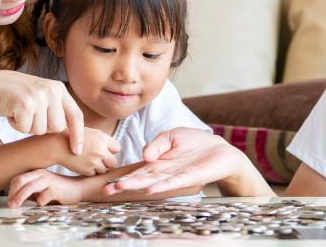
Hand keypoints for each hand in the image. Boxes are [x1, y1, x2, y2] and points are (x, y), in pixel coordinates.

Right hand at [0, 70, 84, 154]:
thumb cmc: (16, 95)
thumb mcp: (41, 95)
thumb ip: (56, 108)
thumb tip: (70, 132)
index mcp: (58, 88)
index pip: (75, 115)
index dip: (78, 134)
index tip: (77, 150)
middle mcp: (52, 91)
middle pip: (58, 128)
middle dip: (43, 128)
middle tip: (30, 116)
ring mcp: (39, 97)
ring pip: (41, 131)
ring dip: (28, 127)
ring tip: (20, 112)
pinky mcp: (25, 105)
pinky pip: (25, 129)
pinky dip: (17, 125)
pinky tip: (11, 112)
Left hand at [7, 169, 82, 207]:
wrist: (77, 188)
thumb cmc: (57, 189)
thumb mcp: (41, 189)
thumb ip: (29, 192)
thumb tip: (14, 200)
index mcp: (36, 173)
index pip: (18, 178)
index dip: (11, 190)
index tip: (10, 201)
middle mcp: (41, 174)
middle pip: (21, 181)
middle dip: (13, 194)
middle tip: (10, 204)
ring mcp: (49, 180)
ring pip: (30, 187)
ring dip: (20, 198)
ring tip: (16, 206)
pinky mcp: (57, 188)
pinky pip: (43, 197)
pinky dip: (39, 202)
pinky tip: (42, 204)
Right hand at [54, 128, 120, 175]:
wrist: (58, 146)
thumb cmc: (74, 138)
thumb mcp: (90, 133)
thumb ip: (103, 140)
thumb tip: (114, 149)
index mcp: (103, 139)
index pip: (117, 148)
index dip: (111, 151)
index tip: (105, 151)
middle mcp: (101, 150)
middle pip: (114, 163)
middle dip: (108, 163)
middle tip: (99, 160)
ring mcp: (94, 161)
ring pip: (104, 170)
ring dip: (98, 167)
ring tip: (88, 161)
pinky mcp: (87, 170)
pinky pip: (93, 174)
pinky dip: (89, 171)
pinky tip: (82, 164)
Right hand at [103, 128, 248, 195]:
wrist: (219, 148)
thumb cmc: (195, 142)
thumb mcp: (171, 136)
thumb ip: (157, 144)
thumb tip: (145, 154)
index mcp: (158, 163)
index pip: (137, 171)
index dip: (123, 175)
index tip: (107, 181)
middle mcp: (164, 172)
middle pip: (141, 179)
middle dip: (124, 184)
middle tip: (106, 189)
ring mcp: (176, 176)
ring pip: (153, 182)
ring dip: (138, 185)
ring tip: (121, 188)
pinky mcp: (190, 177)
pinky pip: (174, 181)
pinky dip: (162, 185)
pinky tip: (150, 189)